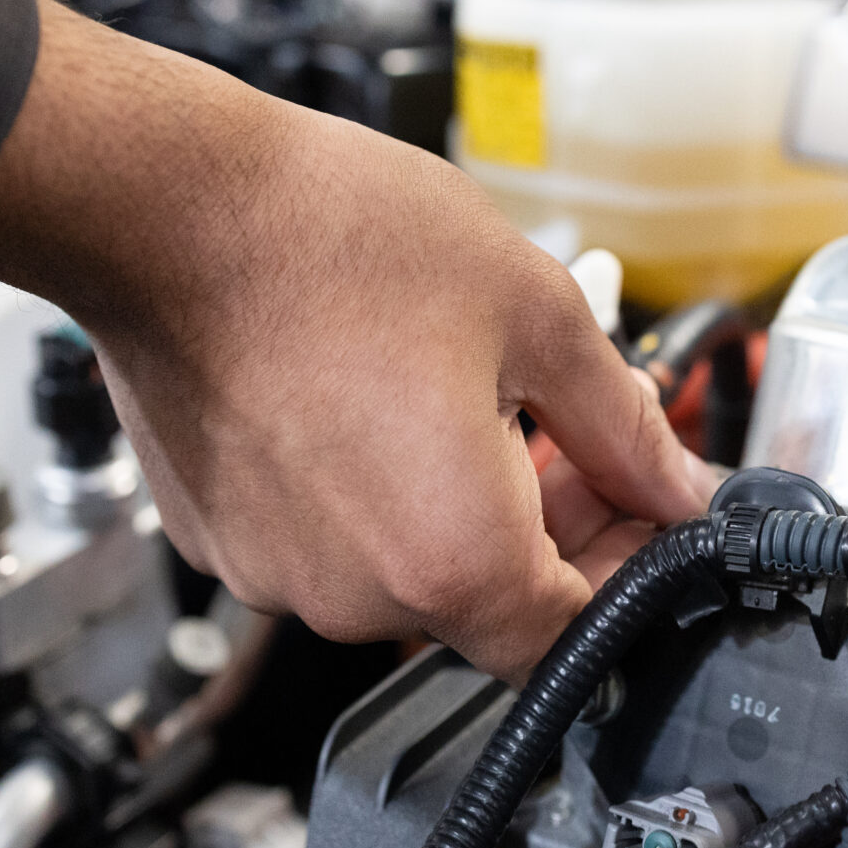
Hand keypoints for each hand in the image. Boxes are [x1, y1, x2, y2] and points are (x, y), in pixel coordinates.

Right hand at [0, 0, 716, 683]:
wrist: (170, 206)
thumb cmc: (337, 240)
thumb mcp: (535, 312)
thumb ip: (626, 427)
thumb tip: (677, 487)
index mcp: (453, 559)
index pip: (571, 641)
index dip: (623, 579)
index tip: (636, 514)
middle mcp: (357, 596)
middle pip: (490, 610)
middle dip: (550, 533)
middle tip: (568, 436)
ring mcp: (276, 576)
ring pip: (405, 576)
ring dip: (458, 508)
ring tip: (469, 396)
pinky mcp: (221, 541)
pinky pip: (327, 546)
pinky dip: (369, 497)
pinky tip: (379, 404)